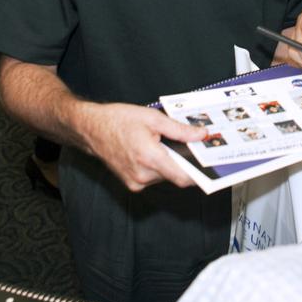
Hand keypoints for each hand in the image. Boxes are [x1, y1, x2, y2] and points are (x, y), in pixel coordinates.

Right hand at [77, 102, 206, 190]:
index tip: (211, 168)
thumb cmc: (117, 120)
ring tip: (161, 144)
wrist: (90, 129)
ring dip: (170, 163)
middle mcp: (142, 175)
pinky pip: (154, 177)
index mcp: (149, 158)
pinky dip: (158, 166)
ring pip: (165, 176)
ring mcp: (136, 181)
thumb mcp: (152, 118)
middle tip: (187, 145)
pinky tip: (152, 151)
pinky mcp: (131, 183)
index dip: (200, 174)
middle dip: (183, 161)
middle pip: (176, 175)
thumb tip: (200, 135)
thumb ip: (179, 130)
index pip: (184, 177)